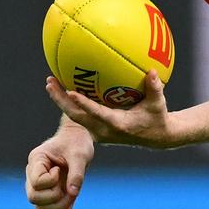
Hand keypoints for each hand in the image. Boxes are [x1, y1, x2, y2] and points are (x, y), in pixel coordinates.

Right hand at [25, 123, 94, 208]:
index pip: (37, 182)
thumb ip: (77, 173)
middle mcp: (33, 174)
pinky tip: (71, 197)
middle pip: (33, 198)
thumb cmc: (77, 142)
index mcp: (36, 160)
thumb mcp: (80, 154)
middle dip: (55, 196)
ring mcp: (39, 186)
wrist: (77, 140)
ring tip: (72, 191)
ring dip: (59, 205)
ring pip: (39, 208)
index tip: (60, 169)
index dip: (51, 181)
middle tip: (68, 185)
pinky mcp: (47, 193)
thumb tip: (73, 193)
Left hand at [45, 72, 176, 148]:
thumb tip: (151, 70)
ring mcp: (98, 132)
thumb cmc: (157, 117)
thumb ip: (155, 88)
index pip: (96, 113)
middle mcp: (104, 130)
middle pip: (76, 116)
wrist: (156, 137)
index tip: (70, 92)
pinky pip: (80, 115)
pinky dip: (71, 103)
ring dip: (61, 100)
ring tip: (51, 82)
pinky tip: (64, 88)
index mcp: (117, 124)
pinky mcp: (97, 130)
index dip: (83, 103)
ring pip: (74, 116)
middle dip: (60, 99)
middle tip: (49, 82)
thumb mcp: (158, 103)